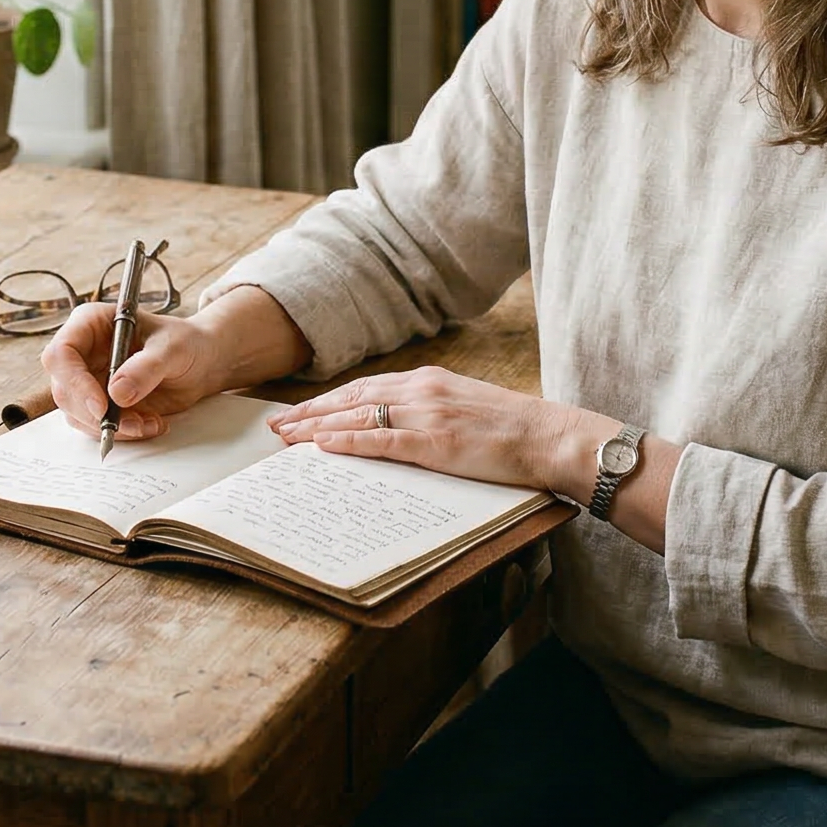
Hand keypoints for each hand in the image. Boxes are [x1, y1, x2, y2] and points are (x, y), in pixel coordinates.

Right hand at [42, 285, 311, 441]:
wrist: (201, 363)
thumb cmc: (186, 343)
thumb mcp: (173, 348)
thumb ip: (146, 368)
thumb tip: (116, 393)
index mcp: (91, 324)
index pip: (61, 353)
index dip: (74, 381)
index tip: (101, 406)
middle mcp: (82, 353)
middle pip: (64, 389)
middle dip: (95, 414)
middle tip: (132, 425)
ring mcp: (88, 380)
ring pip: (78, 414)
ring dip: (112, 427)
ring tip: (150, 423)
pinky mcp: (100, 404)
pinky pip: (97, 426)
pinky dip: (123, 432)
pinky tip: (151, 424)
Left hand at [269, 366, 608, 498]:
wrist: (549, 436)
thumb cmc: (514, 430)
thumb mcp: (466, 407)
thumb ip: (432, 411)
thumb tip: (401, 427)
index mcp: (429, 381)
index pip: (366, 387)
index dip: (329, 400)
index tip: (301, 411)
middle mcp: (421, 390)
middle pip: (351, 397)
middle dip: (310, 412)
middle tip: (276, 425)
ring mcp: (426, 414)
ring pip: (356, 415)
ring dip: (315, 427)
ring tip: (285, 439)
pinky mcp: (434, 441)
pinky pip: (379, 440)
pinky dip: (345, 441)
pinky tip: (321, 446)